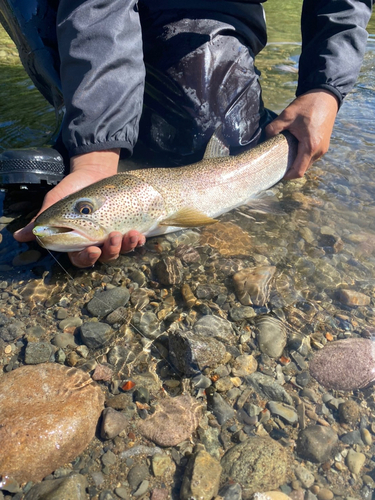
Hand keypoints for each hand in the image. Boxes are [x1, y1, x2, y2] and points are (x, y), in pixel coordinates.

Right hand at [13, 150, 144, 267]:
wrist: (93, 173)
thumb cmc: (72, 191)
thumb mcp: (56, 203)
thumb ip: (42, 221)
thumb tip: (20, 236)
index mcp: (78, 243)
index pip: (81, 259)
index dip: (87, 259)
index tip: (93, 251)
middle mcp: (97, 243)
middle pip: (105, 258)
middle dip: (111, 252)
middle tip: (113, 238)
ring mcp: (113, 237)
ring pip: (121, 251)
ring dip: (127, 246)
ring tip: (130, 234)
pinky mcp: (127, 227)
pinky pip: (134, 240)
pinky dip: (137, 240)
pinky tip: (139, 235)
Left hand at [265, 89, 338, 178]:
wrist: (326, 95)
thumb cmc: (308, 105)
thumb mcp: (286, 115)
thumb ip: (273, 129)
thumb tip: (265, 138)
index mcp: (310, 146)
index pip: (298, 171)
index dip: (287, 175)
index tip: (276, 172)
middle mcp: (319, 151)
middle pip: (303, 169)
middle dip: (290, 168)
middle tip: (277, 162)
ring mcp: (323, 148)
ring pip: (308, 163)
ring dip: (297, 162)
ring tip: (285, 154)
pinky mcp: (324, 144)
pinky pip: (312, 156)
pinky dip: (303, 156)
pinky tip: (294, 147)